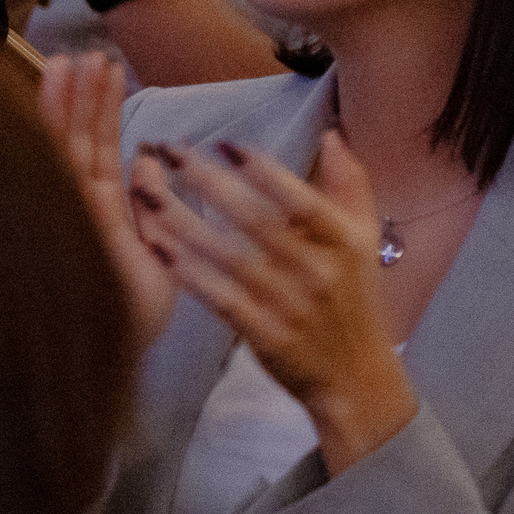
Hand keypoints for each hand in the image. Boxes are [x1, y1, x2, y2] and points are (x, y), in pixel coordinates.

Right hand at [38, 54, 176, 349]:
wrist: (101, 367)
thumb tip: (147, 162)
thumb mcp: (162, 265)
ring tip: (75, 56)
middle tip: (89, 53)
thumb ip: (155, 214)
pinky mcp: (52, 209)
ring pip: (62, 142)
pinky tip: (56, 78)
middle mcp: (75, 211)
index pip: (99, 156)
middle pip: (77, 142)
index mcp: (101, 221)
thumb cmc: (129, 329)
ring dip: (67, 97)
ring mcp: (60, 209)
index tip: (109, 72)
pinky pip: (52, 154)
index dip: (104, 113)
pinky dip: (53, 113)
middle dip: (82, 97)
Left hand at [136, 133, 418, 470]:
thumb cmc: (356, 299)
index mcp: (347, 243)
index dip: (264, 171)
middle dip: (208, 183)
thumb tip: (332, 134)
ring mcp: (290, 307)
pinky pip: (219, 298)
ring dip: (185, 223)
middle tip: (167, 151)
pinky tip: (158, 247)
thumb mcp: (365, 241)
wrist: (357, 379)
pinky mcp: (265, 336)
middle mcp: (319, 273)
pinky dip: (189, 272)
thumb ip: (350, 186)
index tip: (224, 143)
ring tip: (147, 193)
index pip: (303, 200)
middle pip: (257, 222)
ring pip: (229, 258)